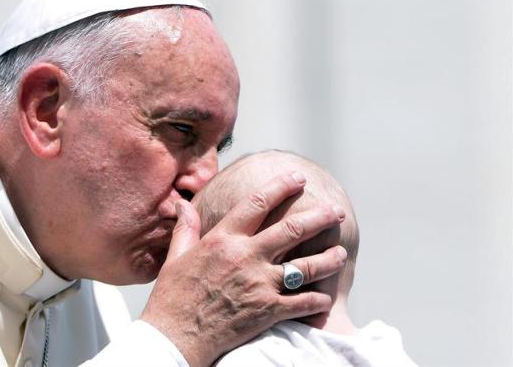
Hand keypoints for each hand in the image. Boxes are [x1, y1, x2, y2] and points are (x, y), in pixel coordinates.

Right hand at [140, 172, 346, 366]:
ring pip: (305, 267)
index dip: (281, 187)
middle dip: (319, 218)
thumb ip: (185, 228)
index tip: (298, 179)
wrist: (176, 336)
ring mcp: (259, 284)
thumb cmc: (173, 297)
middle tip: (336, 211)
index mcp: (223, 239)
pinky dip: (318, 300)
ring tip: (341, 253)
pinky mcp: (267, 311)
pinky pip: (302, 303)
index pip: (257, 203)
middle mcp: (246, 256)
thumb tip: (181, 204)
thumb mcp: (176, 257)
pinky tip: (326, 297)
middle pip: (292, 230)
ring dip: (328, 259)